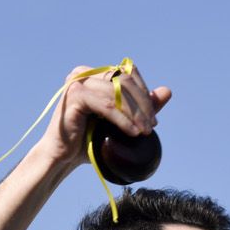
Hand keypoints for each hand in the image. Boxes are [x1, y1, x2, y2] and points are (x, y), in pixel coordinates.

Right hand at [34, 63, 171, 173]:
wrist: (62, 157)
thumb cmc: (88, 139)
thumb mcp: (120, 121)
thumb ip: (140, 106)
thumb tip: (167, 91)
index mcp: (94, 73)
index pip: (127, 73)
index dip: (144, 92)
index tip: (153, 117)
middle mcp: (84, 73)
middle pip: (124, 81)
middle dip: (142, 104)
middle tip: (151, 126)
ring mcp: (77, 82)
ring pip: (116, 93)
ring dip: (135, 113)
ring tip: (145, 132)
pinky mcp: (74, 96)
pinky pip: (106, 106)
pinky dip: (122, 119)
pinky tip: (133, 132)